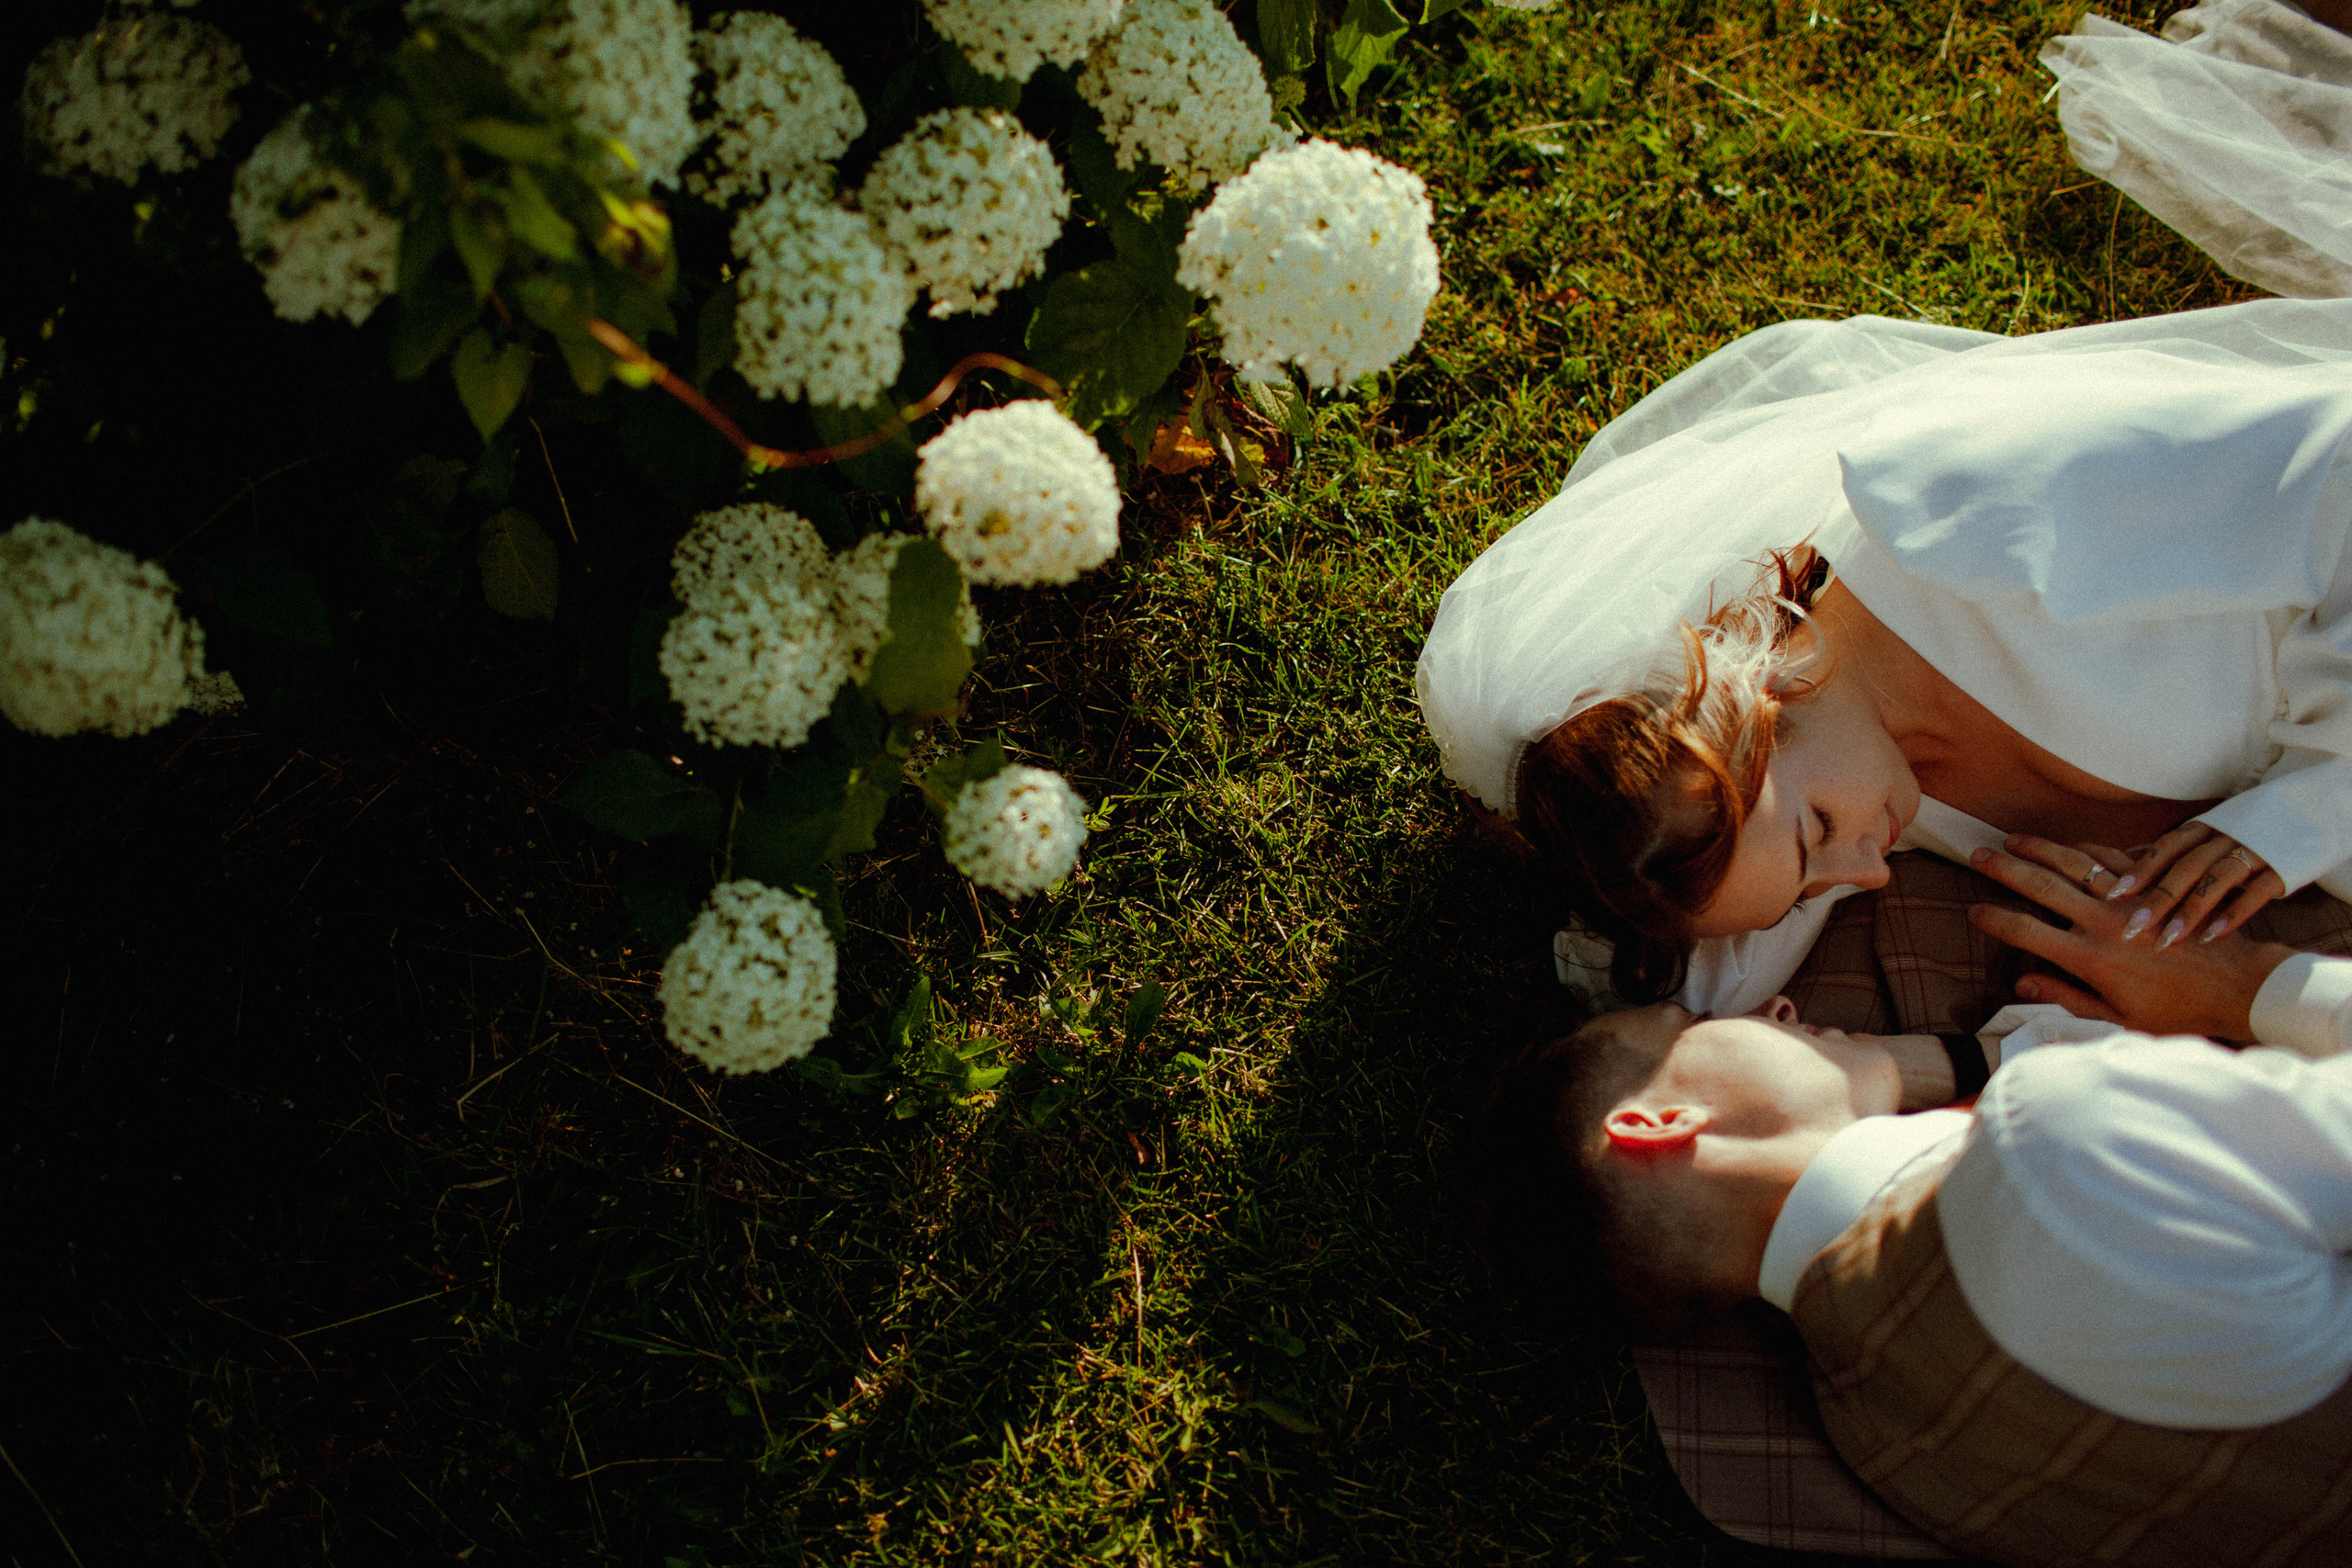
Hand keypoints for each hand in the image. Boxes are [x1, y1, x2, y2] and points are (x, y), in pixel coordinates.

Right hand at [1966, 834, 2295, 1040]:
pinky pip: (2113, 858)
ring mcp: (2129, 900)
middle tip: (1978, 855)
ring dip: (2039, 848)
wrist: (2239, 986)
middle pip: (2041, 885)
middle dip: (2004, 868)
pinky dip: (2086, 849)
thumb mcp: (2119, 1020)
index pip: (2026, 930)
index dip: (1995, 919)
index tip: (1975, 912)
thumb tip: (2023, 982)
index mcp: (2090, 959)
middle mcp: (2104, 922)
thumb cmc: (2179, 1012)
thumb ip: (2068, 999)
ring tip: (2012, 839)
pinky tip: (2069, 847)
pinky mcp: (2154, 886)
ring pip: (2074, 862)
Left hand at [2107, 822, 2284, 949]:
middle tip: (2132, 930)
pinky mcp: (2282, 869)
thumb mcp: (2210, 834)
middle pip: (2186, 867)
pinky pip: (2257, 892)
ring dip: (2191, 910)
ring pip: (2218, 880)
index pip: (2167, 848)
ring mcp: (2255, 851)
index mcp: (2204, 828)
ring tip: (2168, 939)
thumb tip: (2122, 864)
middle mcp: (2225, 837)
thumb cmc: (2243, 834)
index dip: (2141, 870)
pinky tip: (2213, 935)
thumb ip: (2172, 851)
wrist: (2310, 812)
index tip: (2112, 896)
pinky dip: (2234, 913)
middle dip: (2157, 899)